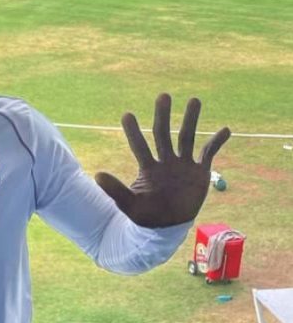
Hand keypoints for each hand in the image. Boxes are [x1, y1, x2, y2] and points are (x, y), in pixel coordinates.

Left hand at [95, 94, 230, 227]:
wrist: (168, 227)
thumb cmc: (146, 216)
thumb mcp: (130, 205)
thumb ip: (115, 190)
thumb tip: (96, 175)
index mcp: (148, 168)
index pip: (139, 146)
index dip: (133, 131)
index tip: (126, 114)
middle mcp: (165, 161)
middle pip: (163, 134)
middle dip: (163, 116)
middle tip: (163, 96)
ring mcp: (183, 165)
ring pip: (187, 137)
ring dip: (190, 120)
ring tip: (194, 99)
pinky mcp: (199, 172)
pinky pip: (209, 153)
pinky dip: (216, 142)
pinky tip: (226, 129)